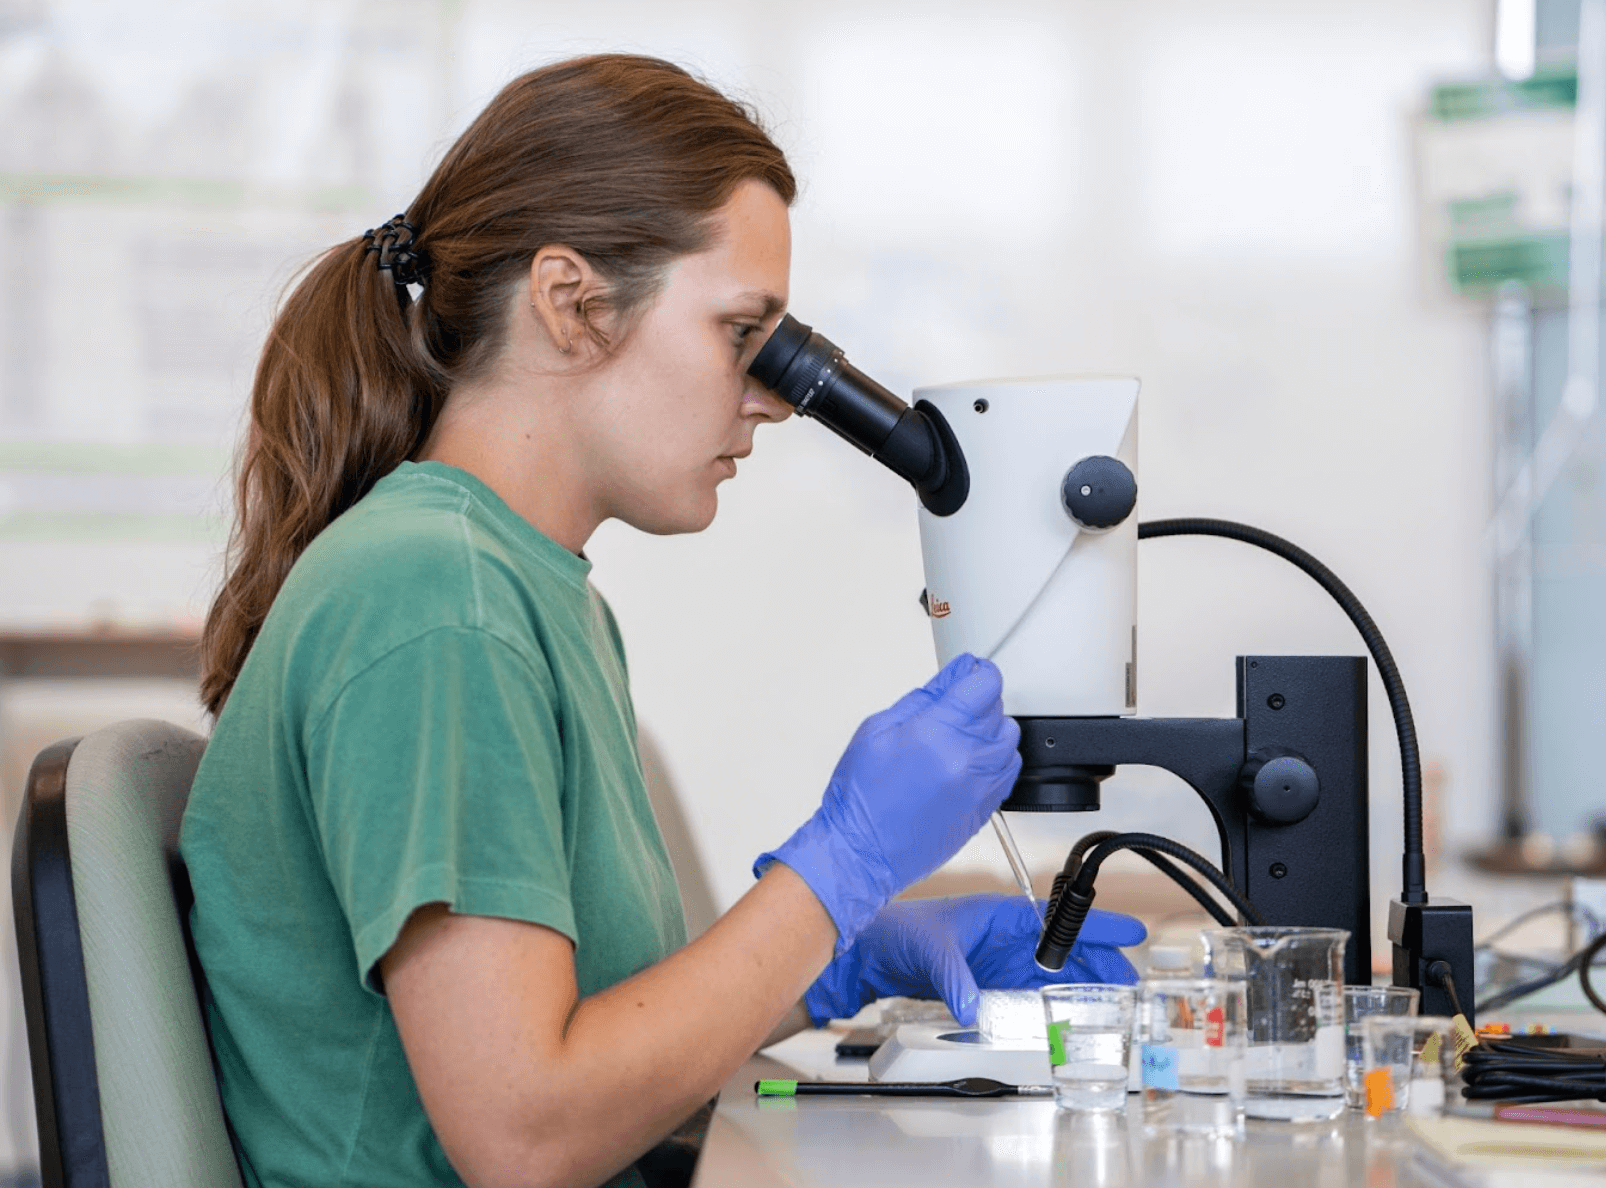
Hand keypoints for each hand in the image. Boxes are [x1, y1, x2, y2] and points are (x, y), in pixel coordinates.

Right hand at [755, 655, 1021, 953]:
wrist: (860, 852)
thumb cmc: (861, 797)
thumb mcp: (877, 730)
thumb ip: (922, 699)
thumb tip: (950, 678)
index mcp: (937, 734)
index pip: (984, 686)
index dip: (978, 672)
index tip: (970, 673)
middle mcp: (965, 760)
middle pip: (999, 711)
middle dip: (979, 701)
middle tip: (954, 707)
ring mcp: (978, 788)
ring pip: (1009, 742)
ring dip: (990, 731)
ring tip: (961, 737)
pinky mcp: (984, 809)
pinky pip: (1007, 772)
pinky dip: (995, 760)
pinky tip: (969, 761)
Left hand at [803, 894, 1146, 1026]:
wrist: (871, 952)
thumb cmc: (898, 932)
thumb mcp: (930, 951)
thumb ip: (954, 980)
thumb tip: (973, 1009)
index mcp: (998, 914)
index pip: (1057, 919)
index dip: (1095, 926)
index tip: (1129, 932)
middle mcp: (1004, 937)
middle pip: (1063, 950)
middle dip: (1099, 964)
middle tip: (1131, 982)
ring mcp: (999, 962)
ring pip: (1052, 975)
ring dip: (1082, 988)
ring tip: (1113, 1004)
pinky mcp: (989, 985)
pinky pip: (1030, 995)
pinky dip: (1052, 1006)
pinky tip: (1069, 1019)